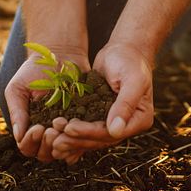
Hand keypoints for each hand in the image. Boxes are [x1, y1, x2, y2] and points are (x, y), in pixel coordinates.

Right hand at [4, 46, 88, 161]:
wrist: (60, 53)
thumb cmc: (34, 70)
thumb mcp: (18, 88)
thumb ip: (17, 111)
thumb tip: (18, 136)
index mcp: (30, 127)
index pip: (27, 147)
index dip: (31, 142)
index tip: (37, 128)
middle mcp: (49, 132)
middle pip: (47, 154)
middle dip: (48, 144)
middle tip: (51, 129)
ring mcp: (68, 128)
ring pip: (66, 149)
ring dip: (65, 143)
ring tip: (66, 127)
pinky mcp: (86, 121)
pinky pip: (86, 138)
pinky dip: (84, 138)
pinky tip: (83, 129)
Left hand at [51, 43, 153, 162]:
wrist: (124, 49)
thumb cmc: (130, 61)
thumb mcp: (132, 79)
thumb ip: (125, 104)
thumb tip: (116, 131)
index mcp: (140, 120)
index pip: (111, 133)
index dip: (89, 133)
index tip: (69, 128)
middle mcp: (127, 126)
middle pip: (99, 139)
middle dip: (76, 139)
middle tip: (54, 139)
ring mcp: (113, 123)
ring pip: (90, 138)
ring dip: (70, 140)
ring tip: (51, 138)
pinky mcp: (100, 117)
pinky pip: (85, 129)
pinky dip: (71, 134)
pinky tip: (55, 135)